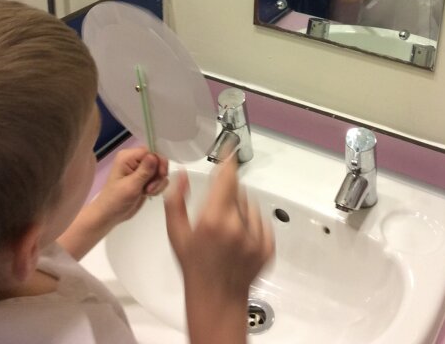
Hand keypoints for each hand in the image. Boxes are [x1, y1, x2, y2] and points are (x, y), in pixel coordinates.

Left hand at [58, 147, 168, 259]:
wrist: (110, 216)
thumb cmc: (116, 200)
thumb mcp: (131, 186)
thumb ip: (144, 171)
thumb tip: (154, 156)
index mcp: (128, 157)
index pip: (151, 151)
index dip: (158, 162)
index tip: (161, 175)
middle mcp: (134, 160)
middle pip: (157, 159)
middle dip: (158, 174)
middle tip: (150, 188)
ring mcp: (140, 169)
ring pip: (159, 170)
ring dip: (157, 182)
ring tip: (147, 192)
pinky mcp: (145, 179)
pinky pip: (159, 178)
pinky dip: (157, 186)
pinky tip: (149, 194)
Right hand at [164, 156, 274, 343]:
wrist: (217, 299)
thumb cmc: (195, 267)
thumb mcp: (176, 233)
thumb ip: (175, 200)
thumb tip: (182, 174)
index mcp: (213, 219)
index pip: (227, 177)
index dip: (229, 159)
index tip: (231, 145)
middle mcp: (237, 226)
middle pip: (238, 191)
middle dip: (228, 195)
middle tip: (216, 214)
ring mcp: (255, 237)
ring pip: (251, 205)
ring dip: (241, 210)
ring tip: (227, 232)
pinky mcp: (268, 246)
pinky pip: (262, 222)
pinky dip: (252, 225)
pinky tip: (239, 241)